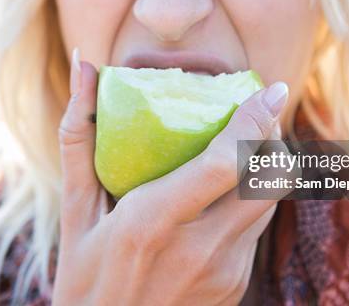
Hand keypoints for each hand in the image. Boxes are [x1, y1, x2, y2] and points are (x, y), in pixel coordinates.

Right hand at [52, 49, 288, 304]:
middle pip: (269, 179)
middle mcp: (199, 249)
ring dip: (267, 167)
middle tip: (259, 114)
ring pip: (271, 203)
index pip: (225, 162)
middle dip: (274, 138)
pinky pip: (257, 229)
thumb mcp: (74, 208)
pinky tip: (227, 192)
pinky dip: (252, 200)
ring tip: (246, 145)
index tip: (272, 88)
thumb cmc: (83, 274)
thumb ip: (80, 134)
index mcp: (152, 222)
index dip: (256, 120)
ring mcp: (224, 273)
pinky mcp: (236, 286)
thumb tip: (83, 64)